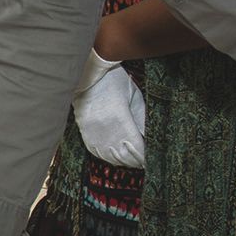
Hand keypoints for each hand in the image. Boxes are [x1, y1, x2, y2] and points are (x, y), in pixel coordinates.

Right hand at [71, 50, 145, 167]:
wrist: (87, 73)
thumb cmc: (113, 81)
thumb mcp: (134, 97)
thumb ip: (142, 119)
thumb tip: (149, 138)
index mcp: (120, 119)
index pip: (136, 147)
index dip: (145, 156)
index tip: (152, 159)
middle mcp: (105, 129)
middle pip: (123, 156)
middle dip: (136, 161)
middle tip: (145, 163)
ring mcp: (92, 132)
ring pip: (110, 157)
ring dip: (123, 161)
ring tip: (133, 162)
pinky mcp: (84, 132)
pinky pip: (96, 152)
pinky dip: (108, 157)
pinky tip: (116, 157)